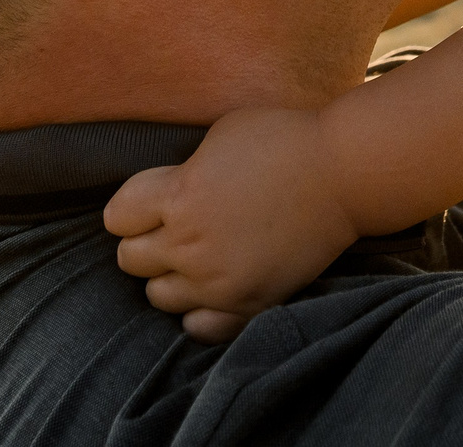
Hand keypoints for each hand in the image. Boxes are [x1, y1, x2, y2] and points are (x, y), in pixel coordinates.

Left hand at [104, 105, 361, 342]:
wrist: (345, 173)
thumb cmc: (285, 140)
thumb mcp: (220, 135)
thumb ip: (182, 171)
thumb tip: (165, 192)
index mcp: (179, 197)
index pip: (116, 217)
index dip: (132, 206)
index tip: (152, 200)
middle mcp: (190, 246)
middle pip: (130, 259)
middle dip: (146, 240)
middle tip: (174, 226)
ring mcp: (219, 282)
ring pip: (158, 297)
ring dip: (170, 276)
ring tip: (197, 255)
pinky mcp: (249, 304)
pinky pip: (198, 327)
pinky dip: (199, 310)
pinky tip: (214, 286)